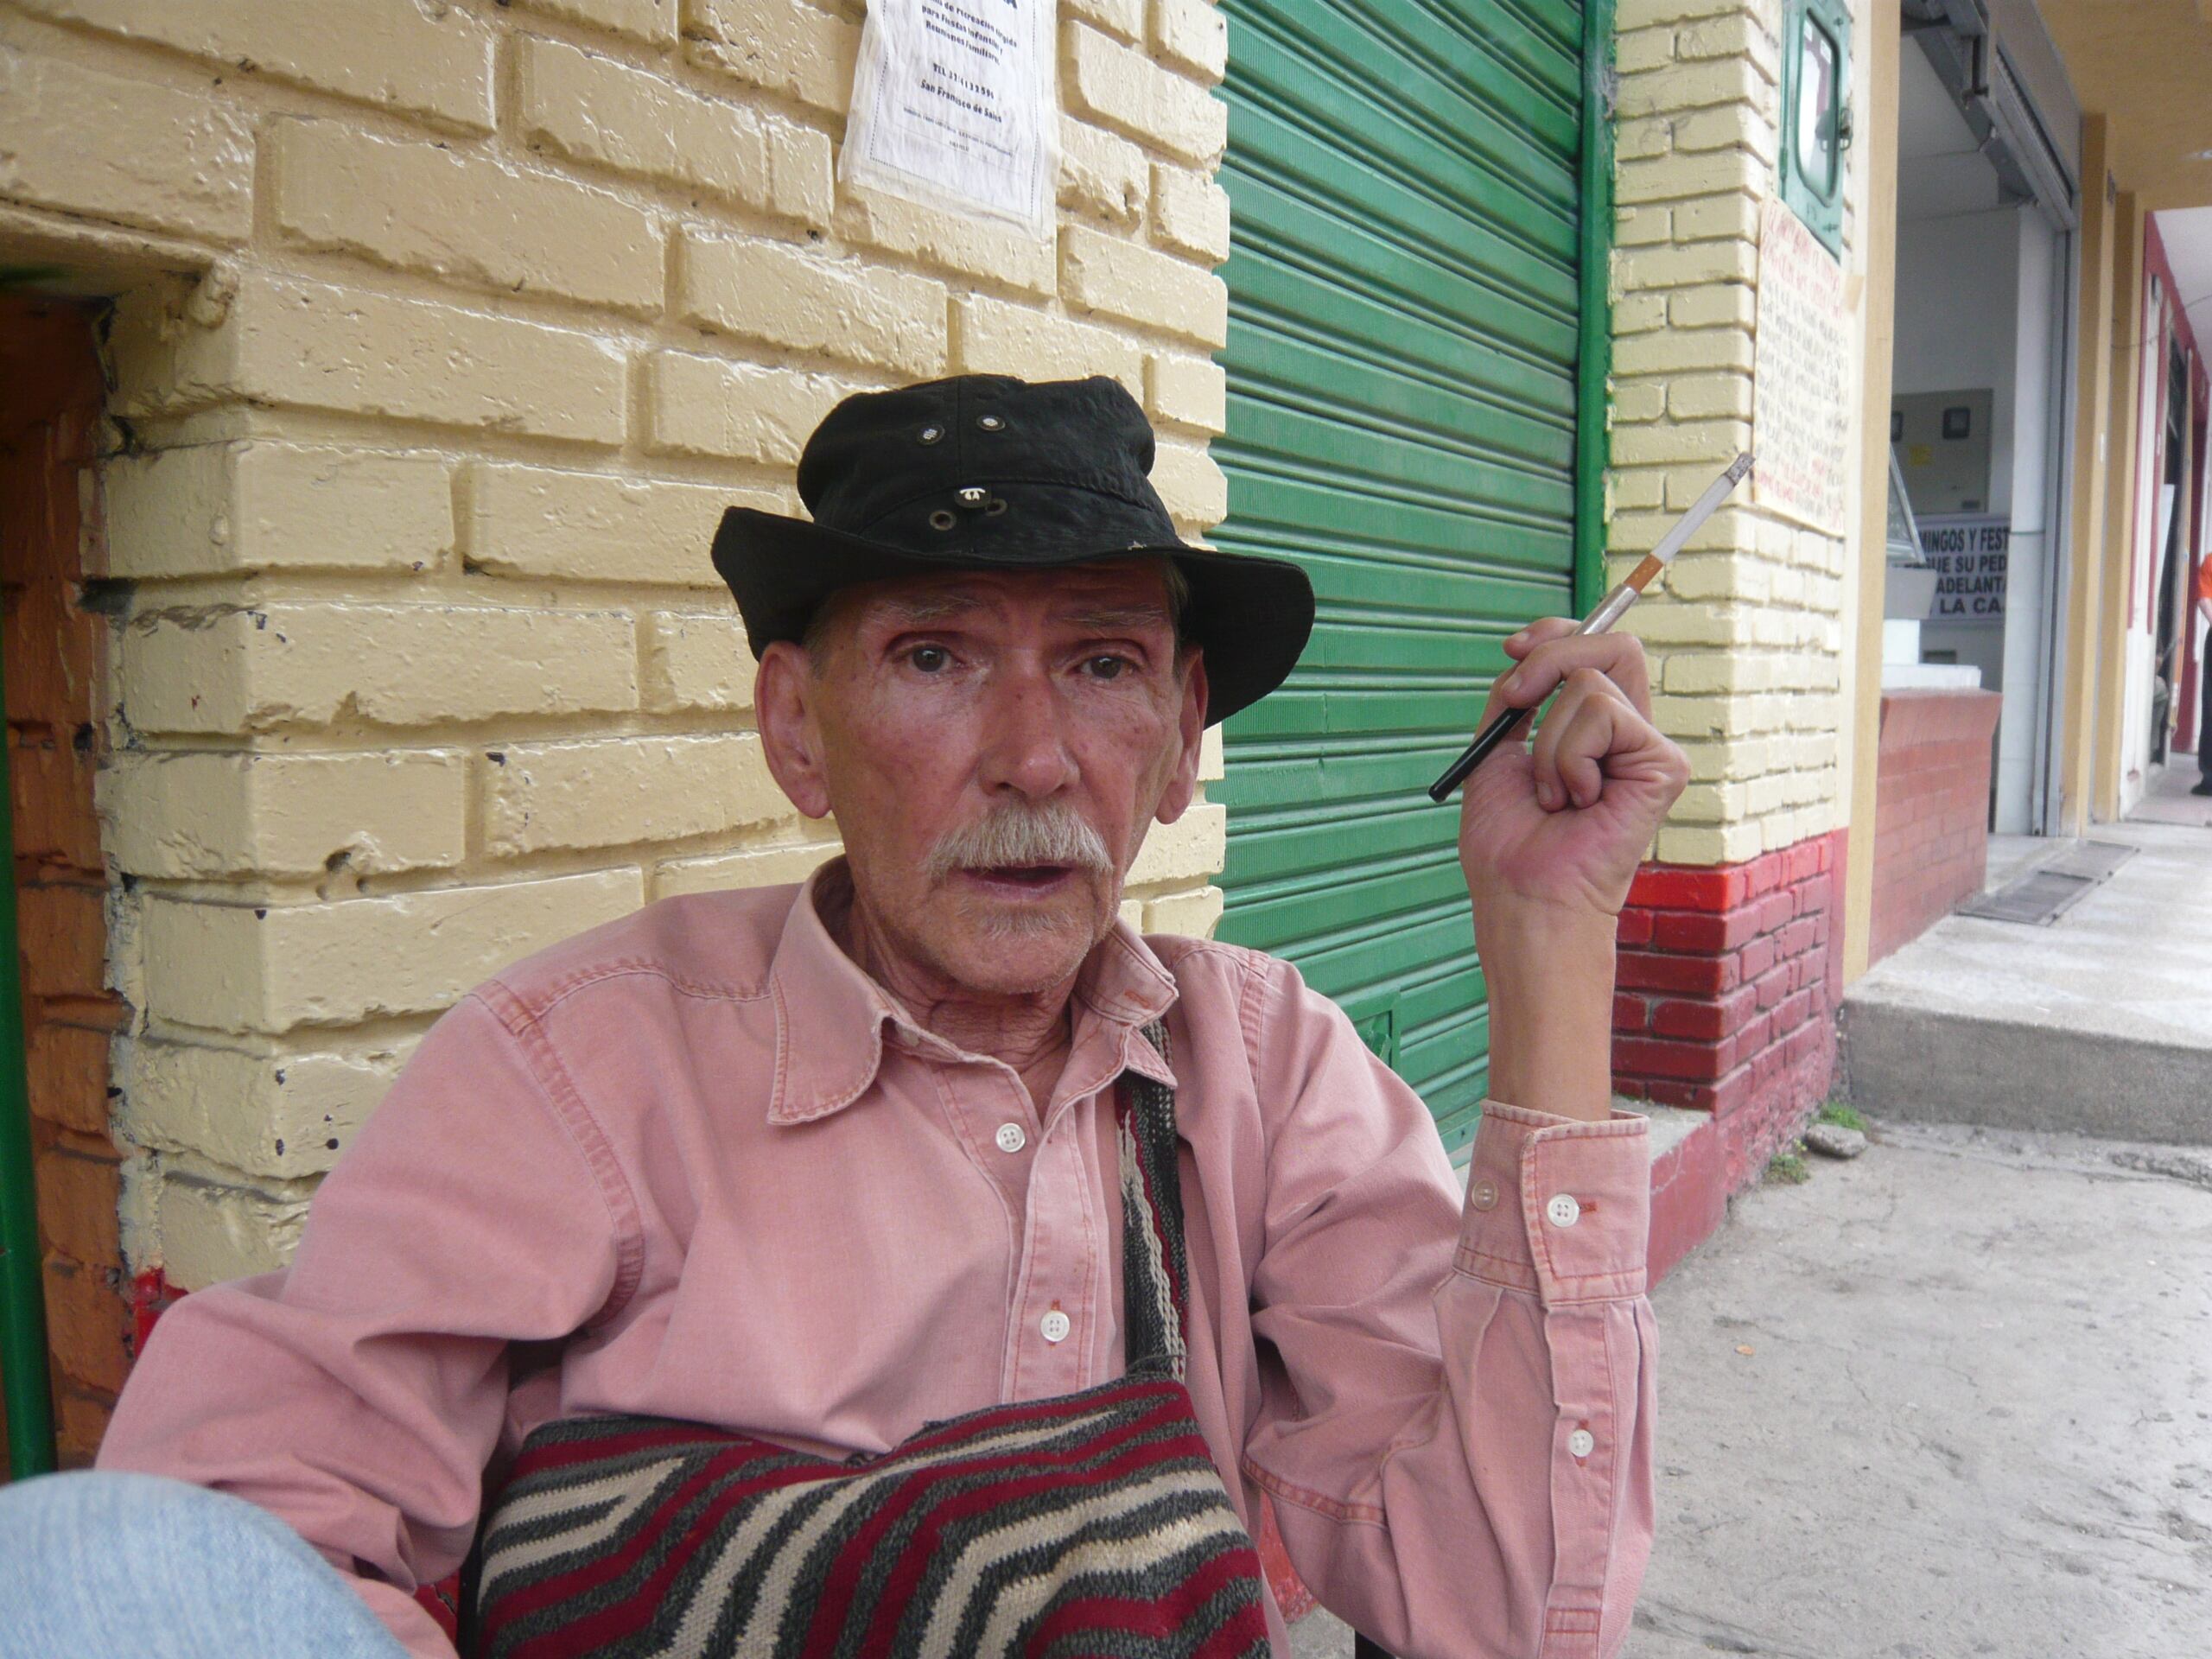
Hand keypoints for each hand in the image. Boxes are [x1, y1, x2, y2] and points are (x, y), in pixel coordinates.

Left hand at [1456, 618, 1688, 923]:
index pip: (1596, 649)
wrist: (1522, 893)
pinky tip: (1578, 803)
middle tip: (1515, 700)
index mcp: (1598, 731)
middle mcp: (1632, 735)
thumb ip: (1517, 698)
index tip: (1511, 650)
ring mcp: (1652, 749)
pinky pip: (1602, 715)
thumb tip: (1526, 650)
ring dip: (1547, 742)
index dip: (1556, 634)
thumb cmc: (1508, 842)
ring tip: (1554, 795)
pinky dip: (1568, 758)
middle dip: (1549, 659)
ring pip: (1590, 684)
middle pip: (1611, 644)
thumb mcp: (1497, 751)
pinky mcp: (1665, 766)